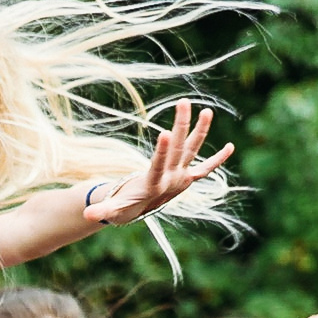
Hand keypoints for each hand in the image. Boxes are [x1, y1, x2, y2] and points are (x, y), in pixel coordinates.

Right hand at [82, 101, 233, 224]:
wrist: (141, 214)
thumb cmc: (124, 206)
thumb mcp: (113, 209)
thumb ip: (103, 211)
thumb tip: (87, 215)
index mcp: (154, 185)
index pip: (159, 165)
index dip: (163, 150)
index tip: (166, 132)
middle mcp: (172, 179)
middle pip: (179, 149)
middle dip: (182, 125)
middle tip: (184, 102)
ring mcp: (182, 177)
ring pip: (193, 150)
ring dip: (201, 131)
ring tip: (207, 111)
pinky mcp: (188, 177)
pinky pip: (206, 168)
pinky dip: (218, 159)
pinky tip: (231, 147)